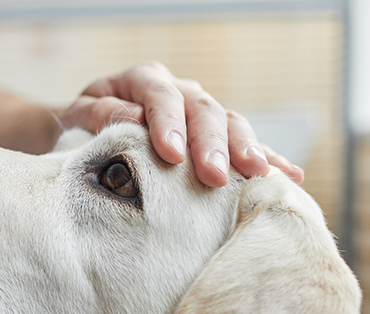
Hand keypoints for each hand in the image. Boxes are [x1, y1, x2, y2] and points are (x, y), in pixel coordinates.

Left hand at [57, 62, 303, 186]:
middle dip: (211, 144)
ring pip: (231, 124)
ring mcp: (201, 112)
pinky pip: (246, 144)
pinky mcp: (216, 137)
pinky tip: (290, 176)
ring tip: (258, 175)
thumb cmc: (82, 127)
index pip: (160, 95)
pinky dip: (269, 159)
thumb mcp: (79, 118)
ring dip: (246, 150)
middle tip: (214, 176)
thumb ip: (100, 115)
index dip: (168, 123)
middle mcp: (179, 91)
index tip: (171, 155)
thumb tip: (132, 118)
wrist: (88, 134)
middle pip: (203, 110)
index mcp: (143, 80)